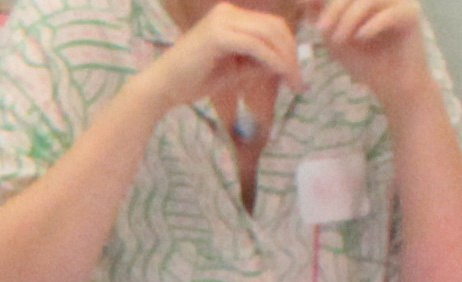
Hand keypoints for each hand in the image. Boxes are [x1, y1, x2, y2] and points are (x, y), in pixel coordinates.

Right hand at [141, 1, 297, 111]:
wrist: (161, 89)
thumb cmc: (192, 81)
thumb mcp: (233, 70)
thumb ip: (257, 62)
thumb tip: (286, 63)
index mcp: (229, 16)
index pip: (270, 26)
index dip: (288, 48)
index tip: (297, 73)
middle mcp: (227, 12)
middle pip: (274, 26)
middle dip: (291, 53)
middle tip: (300, 80)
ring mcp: (222, 20)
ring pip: (269, 34)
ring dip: (286, 58)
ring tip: (294, 81)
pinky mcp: (218, 34)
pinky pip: (256, 45)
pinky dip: (272, 60)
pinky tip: (280, 75)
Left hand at [311, 0, 434, 104]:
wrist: (392, 86)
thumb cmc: (365, 62)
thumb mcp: (335, 38)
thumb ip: (322, 17)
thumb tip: (303, 0)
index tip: (301, 3)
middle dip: (334, 8)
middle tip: (322, 29)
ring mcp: (401, 1)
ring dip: (349, 19)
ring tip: (339, 41)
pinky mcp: (412, 15)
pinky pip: (390, 13)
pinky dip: (371, 25)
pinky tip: (360, 38)